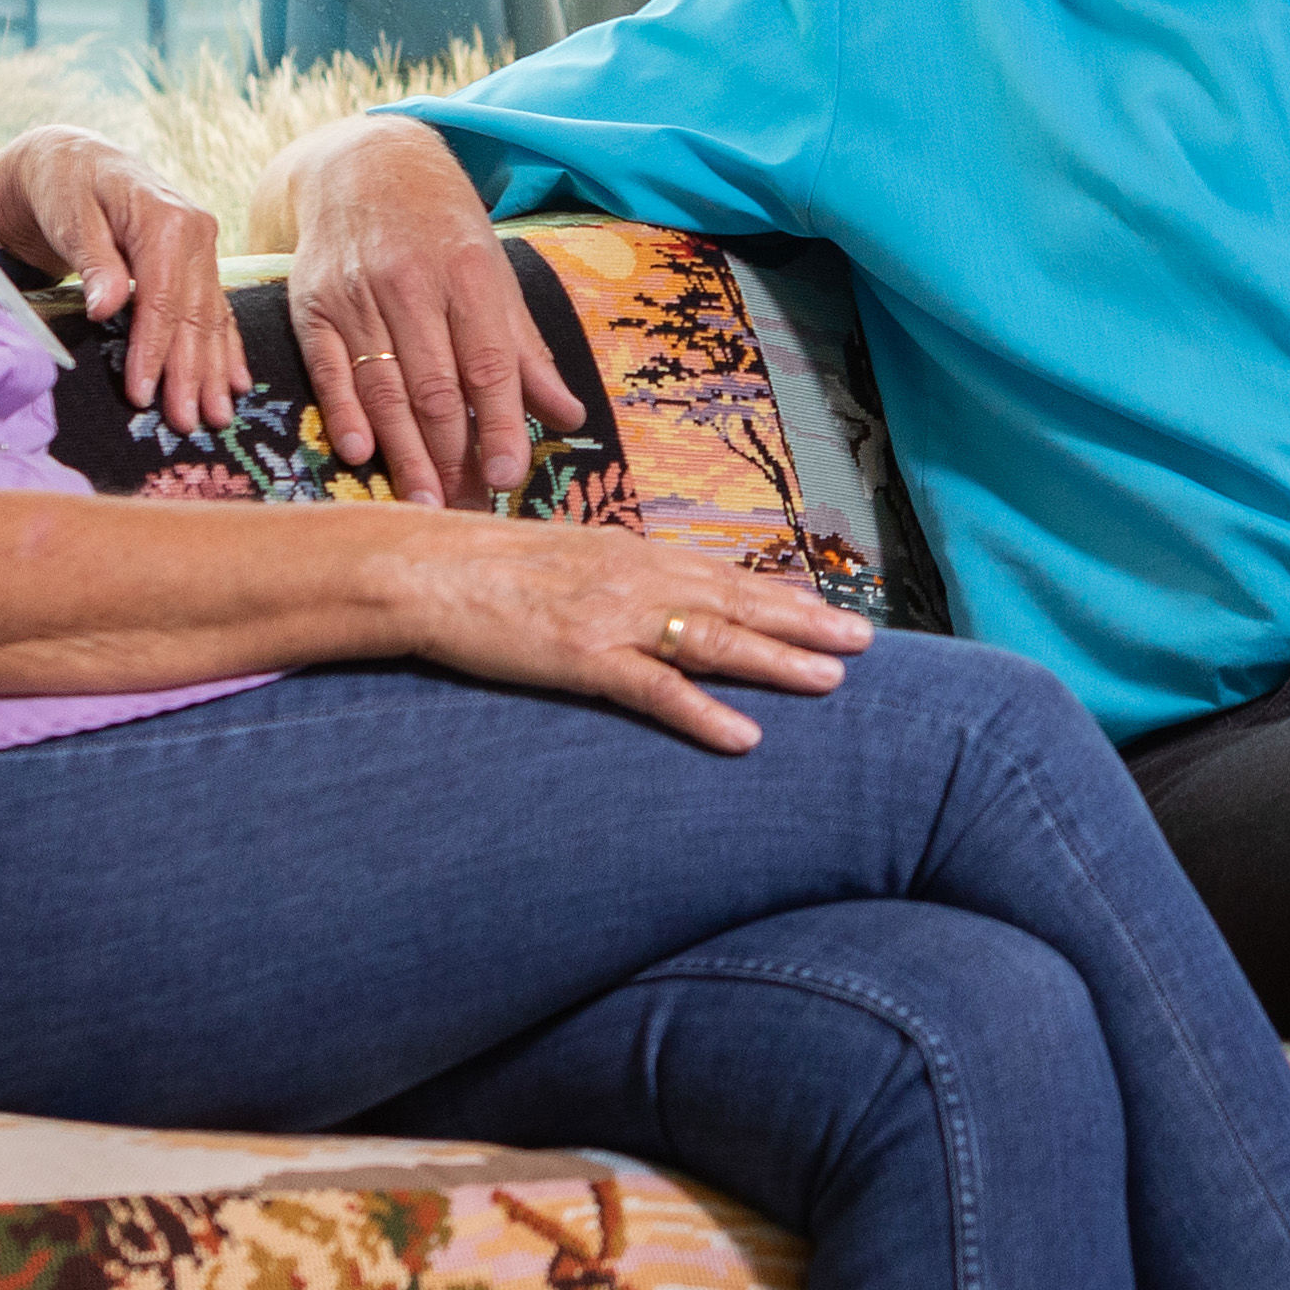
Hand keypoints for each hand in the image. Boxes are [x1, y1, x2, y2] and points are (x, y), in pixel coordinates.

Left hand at [0, 127, 249, 432]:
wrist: (77, 158)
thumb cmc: (65, 185)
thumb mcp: (70, 215)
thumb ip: (94, 261)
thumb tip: (106, 307)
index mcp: (166, 219)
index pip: (162, 299)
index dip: (153, 351)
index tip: (142, 395)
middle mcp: (196, 233)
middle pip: (193, 316)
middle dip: (190, 374)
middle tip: (186, 422)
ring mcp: (203, 247)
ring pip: (211, 319)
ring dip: (213, 371)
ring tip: (216, 416)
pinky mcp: (199, 260)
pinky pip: (217, 309)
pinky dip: (226, 348)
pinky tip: (237, 382)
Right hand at [279, 113, 587, 508]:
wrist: (364, 165)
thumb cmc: (442, 229)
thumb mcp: (495, 275)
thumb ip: (526, 352)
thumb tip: (569, 416)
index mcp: (468, 275)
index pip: (487, 364)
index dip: (496, 425)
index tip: (506, 477)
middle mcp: (411, 283)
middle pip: (433, 385)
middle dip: (450, 455)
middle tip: (462, 509)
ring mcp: (357, 293)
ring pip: (383, 385)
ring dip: (403, 452)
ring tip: (422, 503)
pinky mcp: (312, 303)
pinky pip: (328, 367)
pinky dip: (344, 412)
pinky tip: (360, 453)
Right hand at [392, 521, 870, 754]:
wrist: (424, 568)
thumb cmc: (485, 568)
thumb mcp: (565, 561)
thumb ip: (613, 579)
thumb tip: (650, 601)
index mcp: (633, 555)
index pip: (724, 575)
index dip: (783, 595)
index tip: (833, 608)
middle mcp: (636, 578)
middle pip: (737, 601)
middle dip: (805, 622)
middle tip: (865, 641)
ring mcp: (612, 617)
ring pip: (713, 639)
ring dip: (776, 659)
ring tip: (832, 680)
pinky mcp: (582, 657)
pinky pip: (655, 690)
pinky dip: (704, 712)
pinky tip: (745, 734)